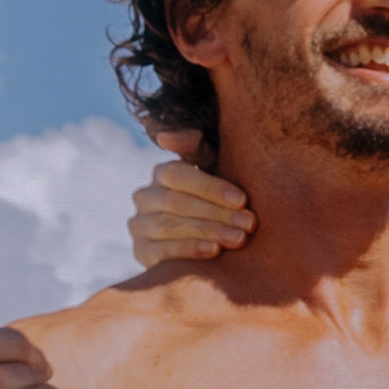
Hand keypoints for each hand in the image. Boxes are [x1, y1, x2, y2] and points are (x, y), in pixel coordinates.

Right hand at [128, 139, 255, 272]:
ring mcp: (140, 225)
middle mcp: (146, 196)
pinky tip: (213, 251)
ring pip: (170, 226)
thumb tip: (166, 136)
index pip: (178, 174)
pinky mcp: (141, 252)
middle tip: (248, 223)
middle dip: (217, 212)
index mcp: (162, 173)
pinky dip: (189, 250)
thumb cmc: (215, 201)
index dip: (211, 187)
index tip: (242, 200)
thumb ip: (197, 150)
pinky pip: (162, 251)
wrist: (206, 242)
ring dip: (208, 231)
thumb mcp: (212, 172)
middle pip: (178, 202)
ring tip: (238, 238)